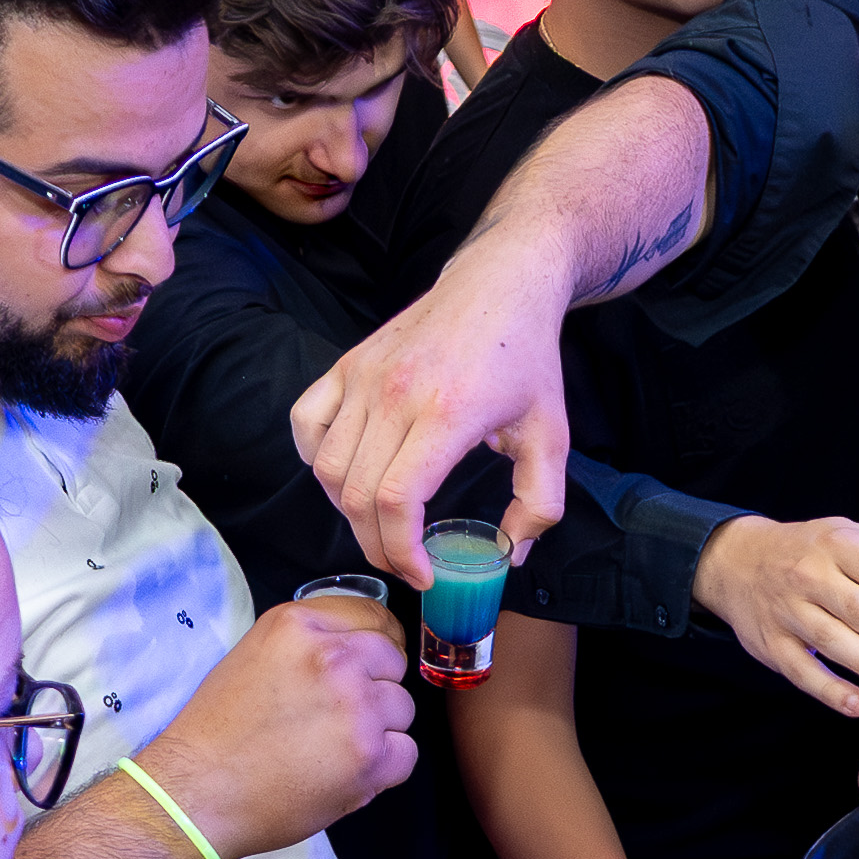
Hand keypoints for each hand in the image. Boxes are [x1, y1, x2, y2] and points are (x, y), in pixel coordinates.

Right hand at [141, 598, 418, 858]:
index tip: (372, 661)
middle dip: (376, 686)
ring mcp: (356, 708)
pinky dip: (384, 767)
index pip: (373, 615)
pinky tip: (346, 772)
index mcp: (299, 626)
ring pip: (403, 707)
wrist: (197, 792)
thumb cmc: (216, 733)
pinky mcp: (370, 757)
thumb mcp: (254, 656)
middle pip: (393, 660)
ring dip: (379, 728)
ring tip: (334, 748)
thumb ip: (307, 644)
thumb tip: (355, 646)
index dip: (378, 641)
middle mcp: (333, 659)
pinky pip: (406, 752)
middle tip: (341, 715)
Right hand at [294, 252, 572, 579]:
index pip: (396, 500)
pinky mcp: (348, 364)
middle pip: (357, 494)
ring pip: (328, 467)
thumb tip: (511, 554)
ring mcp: (364, 376)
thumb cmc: (526, 359)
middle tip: (403, 562)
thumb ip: (539, 503)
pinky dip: (316, 459)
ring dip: (346, 511)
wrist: (499, 284)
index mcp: (447, 413)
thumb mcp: (551, 436)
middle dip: (377, 545)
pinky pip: (308, 423)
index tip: (423, 573)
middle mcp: (396, 393)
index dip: (402, 551)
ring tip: (379, 527)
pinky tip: (347, 475)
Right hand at [693, 512, 858, 713]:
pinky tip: (858, 704)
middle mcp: (811, 576)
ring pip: (831, 640)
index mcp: (839, 546)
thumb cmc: (805, 550)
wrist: (735, 562)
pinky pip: (801, 670)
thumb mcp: (852, 534)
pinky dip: (828, 690)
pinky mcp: (772, 645)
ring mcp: (788, 612)